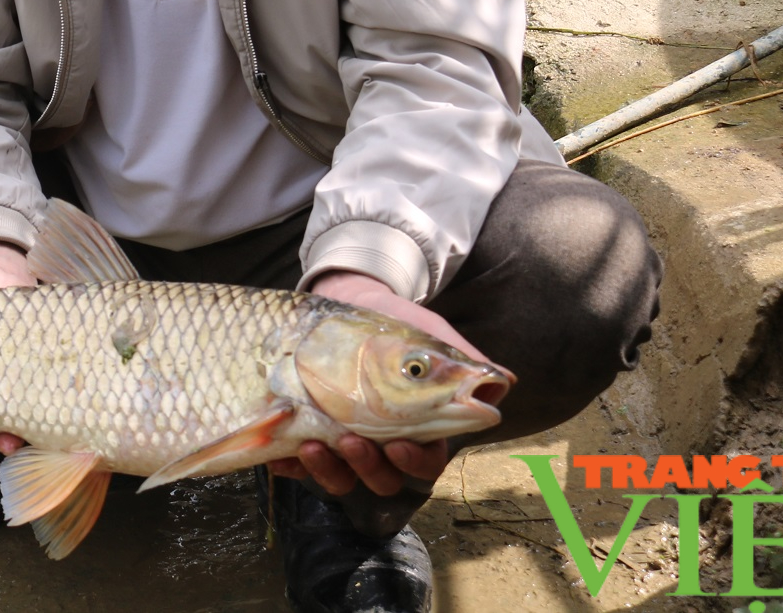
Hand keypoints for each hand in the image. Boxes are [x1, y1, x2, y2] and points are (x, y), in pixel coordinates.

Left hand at [267, 270, 490, 495]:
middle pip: (383, 479)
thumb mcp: (426, 334)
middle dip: (368, 466)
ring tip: (313, 443)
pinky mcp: (308, 435)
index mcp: (418, 428)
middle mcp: (382, 444)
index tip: (399, 444)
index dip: (415, 462)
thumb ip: (458, 358)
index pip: (425, 462)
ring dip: (328, 470)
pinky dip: (289, 463)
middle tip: (350, 440)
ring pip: (341, 479)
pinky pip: (297, 464)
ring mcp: (343, 443)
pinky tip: (280, 456)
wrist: (345, 302)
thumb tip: (502, 380)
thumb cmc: (395, 324)